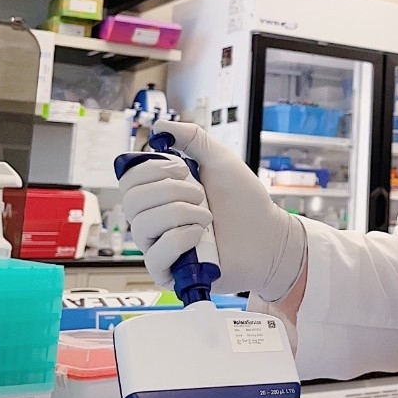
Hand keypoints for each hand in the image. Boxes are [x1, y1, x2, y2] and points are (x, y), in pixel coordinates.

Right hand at [118, 120, 305, 300]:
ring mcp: (159, 246)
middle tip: (200, 195)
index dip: (152, 171)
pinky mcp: (169, 272)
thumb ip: (191, 139)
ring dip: (181, 213)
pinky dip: (180, 239)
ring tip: (207, 216)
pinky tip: (201, 235)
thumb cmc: (245, 201)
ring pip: (142, 225)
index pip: (130, 180)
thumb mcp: (219, 159)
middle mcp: (154, 219)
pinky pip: (155, 256)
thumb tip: (159, 126)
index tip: (183, 170)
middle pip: (132, 201)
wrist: (268, 234)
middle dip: (170, 191)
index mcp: (160, 193)